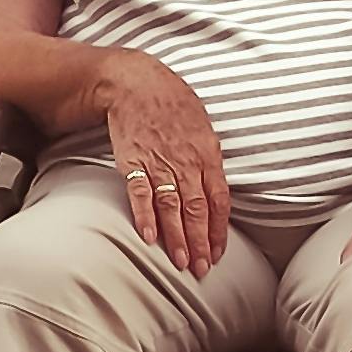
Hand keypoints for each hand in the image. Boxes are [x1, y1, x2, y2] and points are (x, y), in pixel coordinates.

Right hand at [96, 55, 234, 273]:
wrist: (136, 82)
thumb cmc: (172, 104)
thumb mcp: (202, 127)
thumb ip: (209, 159)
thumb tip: (216, 189)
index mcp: (207, 153)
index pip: (218, 199)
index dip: (219, 229)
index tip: (218, 253)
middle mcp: (186, 161)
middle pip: (197, 209)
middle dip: (201, 243)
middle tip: (202, 270)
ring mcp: (159, 162)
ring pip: (172, 206)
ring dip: (177, 238)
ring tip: (182, 263)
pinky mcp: (132, 161)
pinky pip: (141, 193)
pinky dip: (146, 216)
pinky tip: (150, 238)